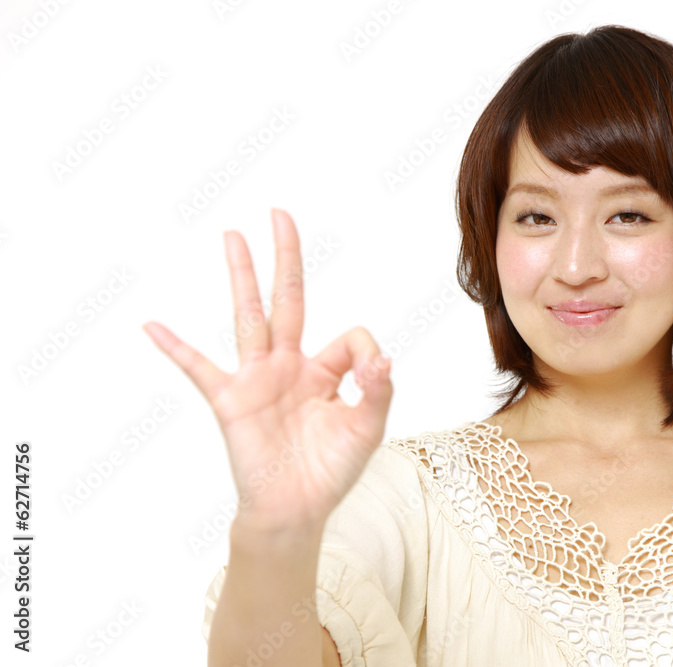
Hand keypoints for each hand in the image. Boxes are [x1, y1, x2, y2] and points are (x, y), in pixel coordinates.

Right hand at [143, 209, 392, 533]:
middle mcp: (289, 365)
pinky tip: (152, 325)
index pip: (350, 336)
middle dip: (286, 258)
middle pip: (287, 300)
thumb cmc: (331, 470)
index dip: (366, 351)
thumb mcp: (368, 429)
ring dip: (241, 276)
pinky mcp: (232, 401)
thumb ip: (378, 390)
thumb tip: (384, 356)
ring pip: (249, 317)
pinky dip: (177, 348)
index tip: (374, 375)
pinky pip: (199, 369)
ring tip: (231, 235)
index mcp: (325, 371)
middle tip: (279, 214)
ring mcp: (257, 379)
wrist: (297, 511)